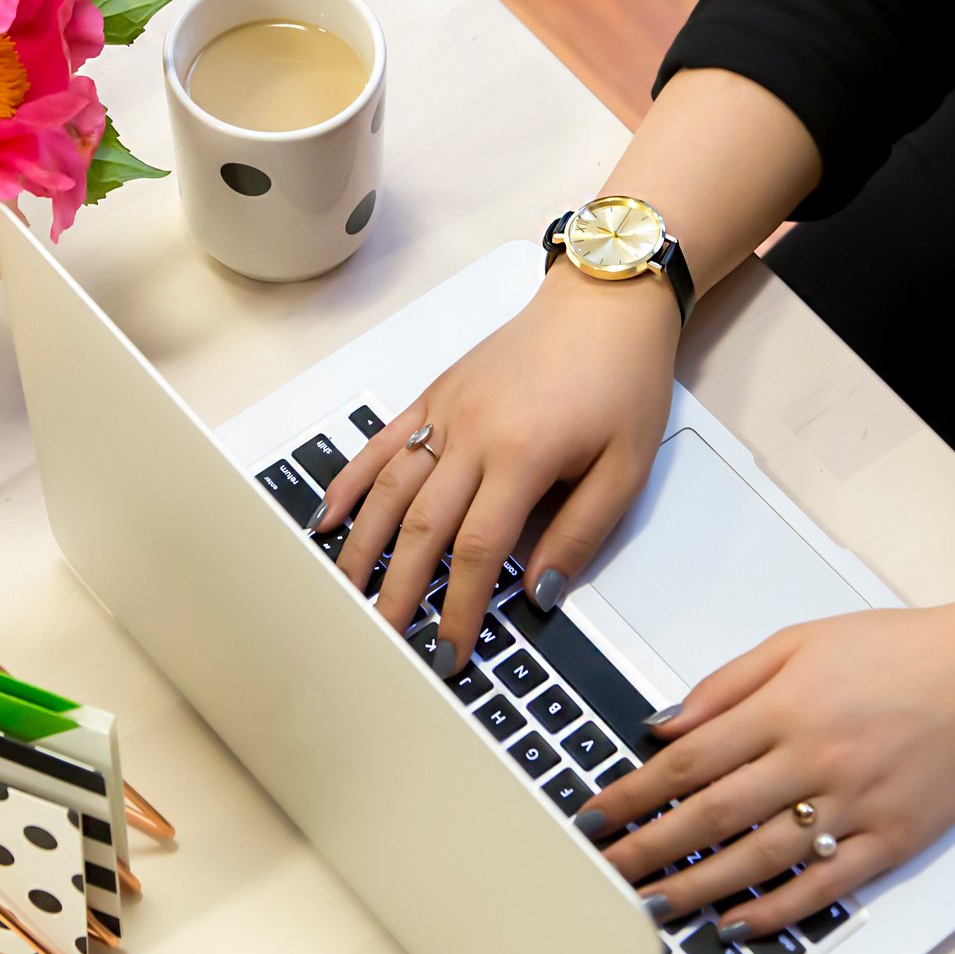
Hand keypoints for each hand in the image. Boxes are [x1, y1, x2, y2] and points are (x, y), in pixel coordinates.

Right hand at [314, 261, 679, 669]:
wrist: (604, 302)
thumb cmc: (622, 380)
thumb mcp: (626, 467)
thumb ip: (580, 534)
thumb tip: (540, 594)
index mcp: (522, 456)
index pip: (477, 550)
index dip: (457, 608)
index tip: (449, 651)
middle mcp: (472, 434)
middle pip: (421, 528)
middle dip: (399, 591)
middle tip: (384, 640)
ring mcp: (446, 411)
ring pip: (390, 489)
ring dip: (364, 546)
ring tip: (346, 593)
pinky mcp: (436, 393)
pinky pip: (382, 442)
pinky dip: (351, 481)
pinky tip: (329, 515)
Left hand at [575, 605, 954, 937]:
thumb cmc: (892, 651)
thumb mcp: (795, 642)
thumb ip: (723, 685)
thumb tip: (662, 724)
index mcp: (783, 707)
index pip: (688, 759)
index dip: (634, 791)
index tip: (595, 814)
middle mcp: (813, 758)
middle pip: (712, 813)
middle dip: (648, 846)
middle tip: (603, 871)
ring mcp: (854, 805)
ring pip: (759, 858)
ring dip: (698, 887)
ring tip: (651, 905)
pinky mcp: (892, 840)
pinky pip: (825, 886)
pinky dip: (776, 910)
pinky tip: (735, 924)